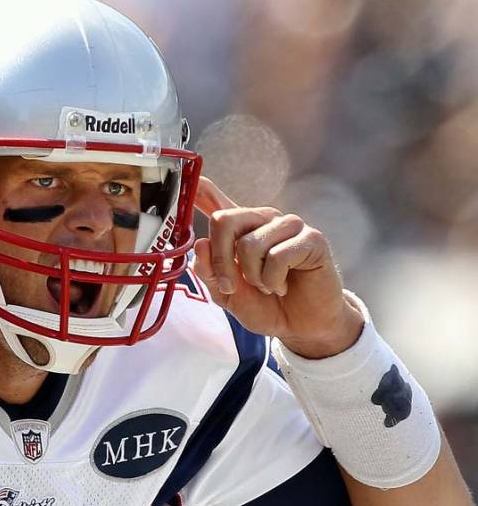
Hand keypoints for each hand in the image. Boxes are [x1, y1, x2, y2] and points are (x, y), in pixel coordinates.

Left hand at [191, 177, 363, 358]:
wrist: (300, 327)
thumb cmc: (264, 306)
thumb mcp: (226, 294)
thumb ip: (209, 271)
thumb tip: (201, 244)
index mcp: (240, 230)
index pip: (217, 201)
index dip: (202, 190)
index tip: (194, 179)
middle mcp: (263, 220)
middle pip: (224, 220)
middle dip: (221, 261)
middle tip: (232, 285)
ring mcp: (288, 226)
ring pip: (249, 244)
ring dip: (254, 277)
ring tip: (267, 286)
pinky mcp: (311, 238)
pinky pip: (277, 257)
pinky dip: (273, 282)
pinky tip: (283, 286)